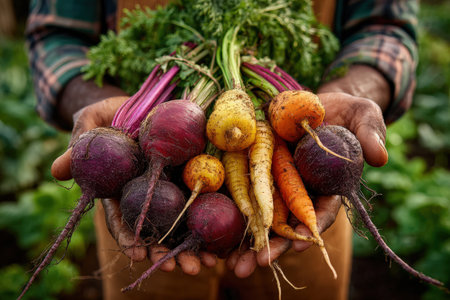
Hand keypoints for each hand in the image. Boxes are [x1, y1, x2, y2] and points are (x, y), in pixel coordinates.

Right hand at [51, 83, 216, 274]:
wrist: (137, 101)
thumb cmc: (108, 114)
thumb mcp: (90, 123)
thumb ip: (79, 146)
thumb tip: (58, 171)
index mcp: (119, 188)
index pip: (121, 219)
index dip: (129, 238)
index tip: (139, 253)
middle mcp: (144, 194)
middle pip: (155, 229)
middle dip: (167, 252)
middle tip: (184, 268)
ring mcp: (167, 186)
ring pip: (180, 221)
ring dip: (193, 244)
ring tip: (207, 263)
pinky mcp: (187, 175)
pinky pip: (200, 197)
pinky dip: (210, 218)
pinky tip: (223, 236)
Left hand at [226, 65, 389, 277]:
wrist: (315, 103)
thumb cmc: (346, 112)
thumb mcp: (363, 116)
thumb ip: (371, 133)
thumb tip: (379, 157)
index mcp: (330, 184)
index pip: (325, 209)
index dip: (315, 224)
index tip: (303, 240)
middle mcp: (303, 189)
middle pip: (290, 222)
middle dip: (275, 245)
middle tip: (258, 263)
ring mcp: (279, 181)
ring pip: (264, 215)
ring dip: (250, 239)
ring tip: (233, 264)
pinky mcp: (259, 168)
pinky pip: (246, 191)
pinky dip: (235, 211)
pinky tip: (219, 232)